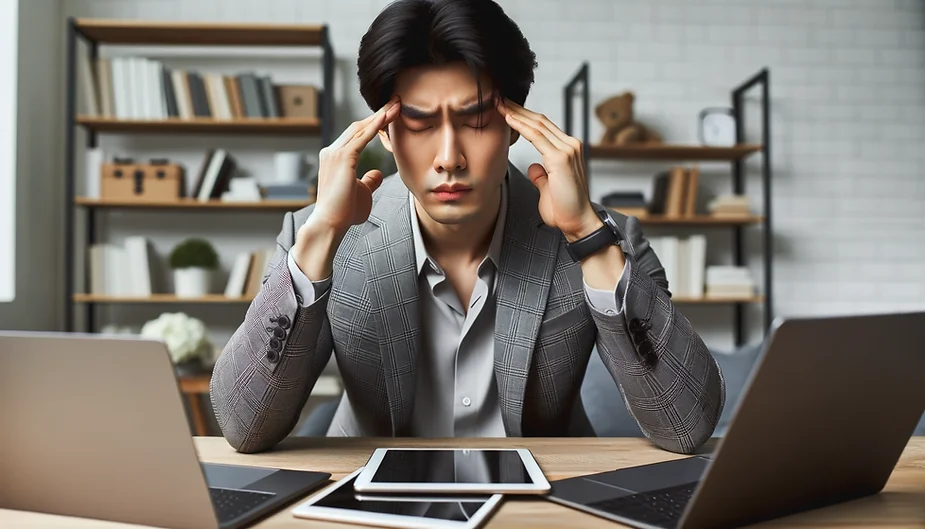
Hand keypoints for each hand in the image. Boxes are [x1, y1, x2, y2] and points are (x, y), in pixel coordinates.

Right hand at [302, 96, 401, 237]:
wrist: (331, 223)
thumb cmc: (344, 211)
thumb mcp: (361, 192)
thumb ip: (368, 180)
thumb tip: (377, 173)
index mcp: (335, 157)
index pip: (357, 134)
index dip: (374, 123)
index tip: (390, 113)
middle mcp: (332, 151)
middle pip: (359, 126)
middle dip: (379, 113)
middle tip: (397, 101)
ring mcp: (335, 153)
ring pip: (361, 128)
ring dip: (380, 115)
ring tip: (396, 104)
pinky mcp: (342, 158)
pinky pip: (361, 137)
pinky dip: (375, 125)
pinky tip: (387, 116)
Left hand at [496, 97, 600, 241]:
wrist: (578, 223)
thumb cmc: (564, 209)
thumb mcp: (548, 188)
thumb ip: (542, 175)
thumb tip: (534, 167)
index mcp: (567, 150)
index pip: (543, 127)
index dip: (524, 117)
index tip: (507, 110)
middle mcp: (570, 145)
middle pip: (540, 121)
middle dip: (518, 109)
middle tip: (500, 99)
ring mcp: (567, 150)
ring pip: (538, 124)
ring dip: (517, 113)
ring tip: (500, 104)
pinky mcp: (561, 158)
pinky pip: (537, 137)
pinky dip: (521, 126)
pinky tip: (508, 118)